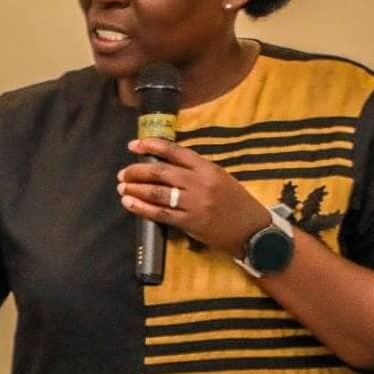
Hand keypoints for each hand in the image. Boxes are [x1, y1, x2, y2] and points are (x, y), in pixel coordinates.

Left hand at [119, 139, 270, 255]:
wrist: (252, 229)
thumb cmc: (234, 200)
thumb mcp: (219, 177)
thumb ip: (194, 169)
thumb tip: (162, 162)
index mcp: (208, 168)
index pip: (175, 152)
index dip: (152, 146)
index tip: (133, 145)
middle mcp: (200, 183)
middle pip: (161, 172)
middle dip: (137, 171)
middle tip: (123, 173)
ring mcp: (194, 203)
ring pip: (157, 192)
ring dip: (136, 189)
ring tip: (122, 188)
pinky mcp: (190, 222)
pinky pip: (160, 213)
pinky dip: (142, 208)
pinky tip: (129, 203)